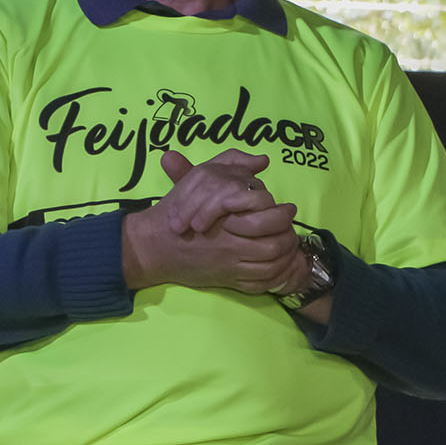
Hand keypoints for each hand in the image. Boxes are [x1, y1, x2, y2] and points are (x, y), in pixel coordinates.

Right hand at [122, 150, 301, 291]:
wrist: (153, 247)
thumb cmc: (174, 211)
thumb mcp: (199, 179)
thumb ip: (229, 163)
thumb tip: (262, 160)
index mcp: (227, 218)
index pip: (268, 216)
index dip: (283, 214)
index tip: (288, 208)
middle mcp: (231, 243)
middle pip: (274, 244)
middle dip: (289, 237)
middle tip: (292, 230)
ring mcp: (230, 265)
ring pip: (271, 264)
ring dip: (286, 256)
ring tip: (289, 245)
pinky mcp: (228, 281)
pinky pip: (261, 283)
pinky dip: (275, 276)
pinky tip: (278, 265)